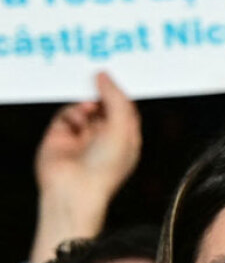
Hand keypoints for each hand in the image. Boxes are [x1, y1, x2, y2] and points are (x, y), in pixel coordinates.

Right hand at [30, 72, 140, 262]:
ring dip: (87, 104)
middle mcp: (104, 138)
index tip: (119, 74)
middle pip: (104, 105)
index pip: (126, 110)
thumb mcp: (120, 127)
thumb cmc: (105, 167)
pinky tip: (77, 119)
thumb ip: (115, 99)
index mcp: (126, 139)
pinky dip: (71, 111)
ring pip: (84, 107)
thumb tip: (105, 76)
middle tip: (100, 77)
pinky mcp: (60, 135)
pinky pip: (66, 113)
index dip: (122, 93)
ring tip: (89, 108)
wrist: (74, 188)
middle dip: (103, 93)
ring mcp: (82, 136)